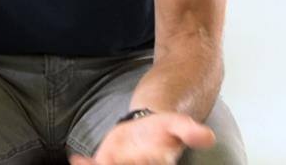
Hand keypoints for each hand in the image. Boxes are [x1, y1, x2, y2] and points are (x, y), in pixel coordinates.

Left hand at [68, 112, 214, 164]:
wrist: (147, 127)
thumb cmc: (163, 129)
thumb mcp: (176, 124)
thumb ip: (189, 131)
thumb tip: (208, 137)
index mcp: (159, 163)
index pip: (155, 164)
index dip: (148, 161)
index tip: (142, 155)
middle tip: (114, 160)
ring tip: (91, 163)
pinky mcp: (108, 163)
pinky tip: (77, 159)